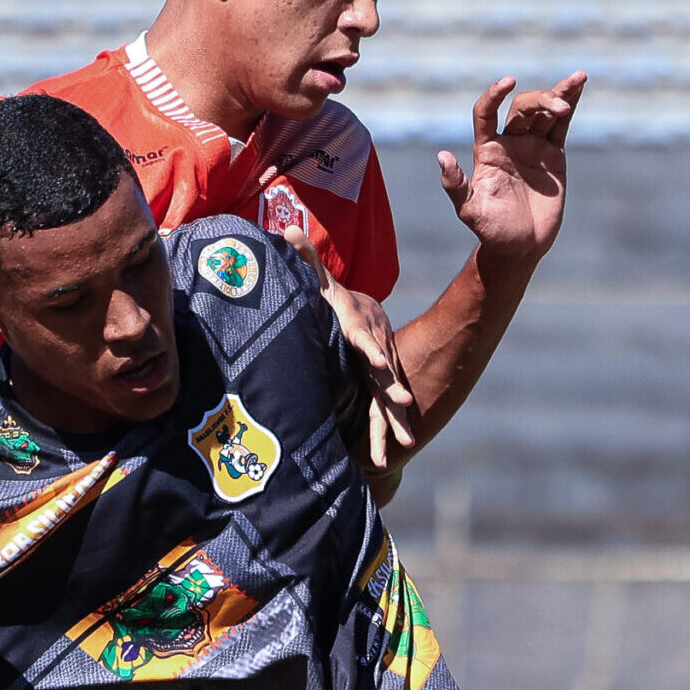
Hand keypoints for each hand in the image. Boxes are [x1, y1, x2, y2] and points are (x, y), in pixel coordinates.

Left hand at [282, 225, 419, 487]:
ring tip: (397, 449)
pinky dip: (383, 435)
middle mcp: (376, 355)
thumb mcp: (320, 281)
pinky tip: (383, 460)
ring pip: (388, 403)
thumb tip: (286, 230)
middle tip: (403, 410)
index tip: (378, 364)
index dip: (373, 351)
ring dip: (393, 426)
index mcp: (361, 331)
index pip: (368, 341)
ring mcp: (380, 376)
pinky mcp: (377, 391)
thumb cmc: (336, 301)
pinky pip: (381, 416)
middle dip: (394, 395)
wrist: (364, 315)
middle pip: (387, 377)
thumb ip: (305, 258)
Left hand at [438, 72, 585, 263]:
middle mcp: (509, 143)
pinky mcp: (552, 155)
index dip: (494, 94)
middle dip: (541, 100)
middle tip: (558, 109)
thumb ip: (456, 186)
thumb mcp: (470, 211)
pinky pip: (561, 124)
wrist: (521, 247)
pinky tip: (579, 82)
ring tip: (577, 81)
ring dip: (558, 95)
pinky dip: (570, 102)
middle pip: (523, 107)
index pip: (486, 112)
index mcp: (487, 150)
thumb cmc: (492, 232)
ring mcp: (532, 147)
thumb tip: (442, 157)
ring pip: (544, 110)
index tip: (508, 81)